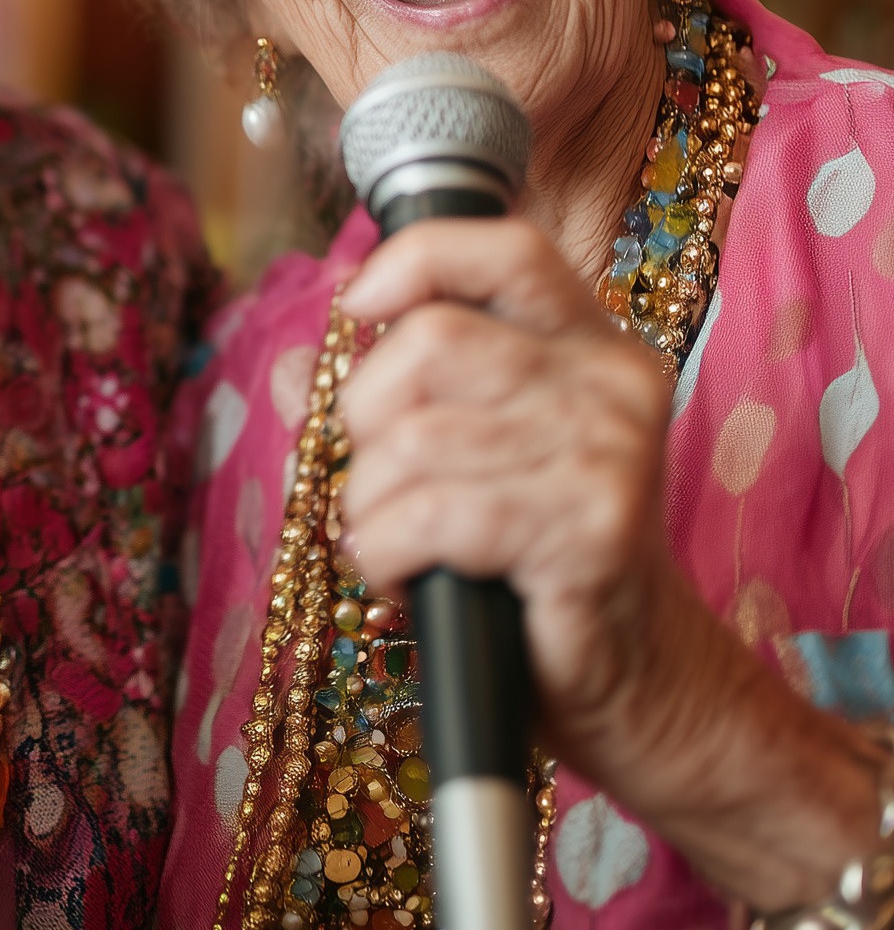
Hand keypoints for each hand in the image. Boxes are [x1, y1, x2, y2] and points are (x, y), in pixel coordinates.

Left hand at [338, 216, 880, 907]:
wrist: (638, 682)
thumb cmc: (533, 563)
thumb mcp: (465, 462)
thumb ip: (387, 405)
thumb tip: (292, 367)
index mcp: (588, 346)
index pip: (504, 247)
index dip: (415, 260)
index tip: (355, 306)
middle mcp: (611, 385)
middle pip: (431, 340)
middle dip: (364, 417)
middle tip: (381, 481)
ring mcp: (608, 455)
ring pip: (415, 437)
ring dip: (369, 505)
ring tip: (397, 541)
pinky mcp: (590, 531)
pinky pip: (437, 514)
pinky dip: (387, 551)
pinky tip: (403, 575)